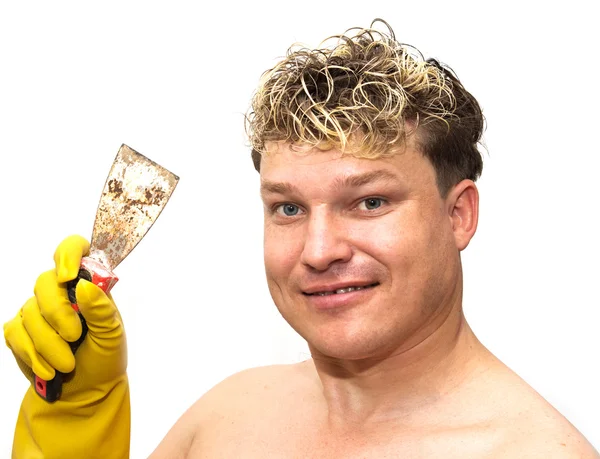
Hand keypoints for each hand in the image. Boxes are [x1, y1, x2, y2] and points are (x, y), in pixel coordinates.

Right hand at [3, 235, 129, 458]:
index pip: (74, 250)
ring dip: (48, 344)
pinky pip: (15, 333)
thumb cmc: (105, 358)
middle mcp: (60, 291)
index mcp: (88, 284)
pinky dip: (32, 354)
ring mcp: (37, 309)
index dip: (68, 253)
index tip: (68, 276)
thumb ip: (102, 309)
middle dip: (58, 314)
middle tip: (74, 338)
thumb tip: (83, 285)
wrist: (87, 391)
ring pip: (29, 313)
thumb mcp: (112, 335)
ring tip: (67, 365)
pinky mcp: (20, 330)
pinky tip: (48, 370)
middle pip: (44, 283)